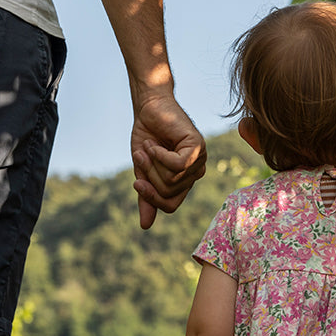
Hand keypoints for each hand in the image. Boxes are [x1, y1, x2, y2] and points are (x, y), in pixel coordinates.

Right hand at [130, 91, 205, 228]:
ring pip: (172, 179)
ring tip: (147, 147)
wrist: (149, 109)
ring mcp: (200, 160)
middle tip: (140, 154)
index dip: (151, 198)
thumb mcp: (143, 171)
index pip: (171, 206)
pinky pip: (177, 164)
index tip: (136, 181)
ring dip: (152, 162)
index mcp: (184, 181)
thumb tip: (145, 227)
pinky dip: (160, 155)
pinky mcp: (198, 147)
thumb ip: (146, 197)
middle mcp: (196, 172)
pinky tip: (155, 144)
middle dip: (149, 175)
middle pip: (169, 193)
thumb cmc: (147, 137)